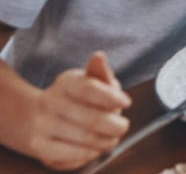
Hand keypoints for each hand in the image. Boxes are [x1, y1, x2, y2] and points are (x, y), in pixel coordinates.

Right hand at [23, 52, 130, 169]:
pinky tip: (94, 148)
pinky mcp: (38, 147)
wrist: (33, 116)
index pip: (89, 89)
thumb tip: (99, 56)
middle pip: (91, 119)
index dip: (112, 98)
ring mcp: (41, 126)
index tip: (126, 103)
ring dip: (105, 142)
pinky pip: (71, 156)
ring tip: (111, 139)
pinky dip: (89, 154)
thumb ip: (99, 72)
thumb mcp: (89, 79)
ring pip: (84, 140)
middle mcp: (50, 103)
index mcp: (66, 82)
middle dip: (114, 126)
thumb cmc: (75, 97)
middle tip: (122, 126)